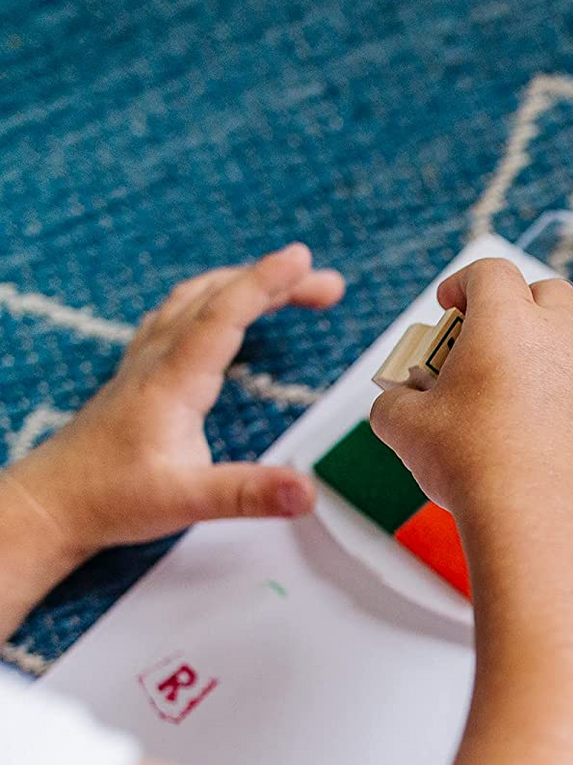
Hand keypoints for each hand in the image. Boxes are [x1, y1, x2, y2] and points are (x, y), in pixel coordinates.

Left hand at [8, 243, 344, 561]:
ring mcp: (145, 363)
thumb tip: (306, 491)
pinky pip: (178, 316)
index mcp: (172, 382)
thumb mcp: (187, 501)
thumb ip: (249, 493)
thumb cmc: (111, 499)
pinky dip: (213, 300)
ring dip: (244, 284)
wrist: (54, 504)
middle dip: (275, 282)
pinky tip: (222, 310)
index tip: (303, 260)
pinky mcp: (141, 374)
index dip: (266, 283)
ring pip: (195, 300)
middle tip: (326, 284)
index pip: (223, 315)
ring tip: (288, 285)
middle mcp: (157, 361)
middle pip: (217, 297)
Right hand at [368, 258, 572, 522]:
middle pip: (548, 293)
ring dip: (535, 359)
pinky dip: (554, 404)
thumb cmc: (474, 463)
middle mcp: (557, 342)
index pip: (491, 272)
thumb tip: (396, 405)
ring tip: (497, 399)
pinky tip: (524, 439)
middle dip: (516, 304)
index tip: (447, 306)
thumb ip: (395, 402)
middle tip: (482, 340)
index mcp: (508, 323)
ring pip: (567, 349)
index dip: (464, 282)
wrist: (538, 518)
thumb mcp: (405, 427)